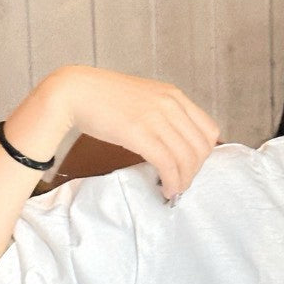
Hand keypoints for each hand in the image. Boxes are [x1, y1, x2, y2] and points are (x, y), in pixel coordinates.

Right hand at [6, 66, 221, 200]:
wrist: (74, 92)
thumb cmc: (104, 99)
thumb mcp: (144, 99)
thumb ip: (164, 115)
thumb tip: (176, 143)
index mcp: (174, 95)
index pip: (209, 130)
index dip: (204, 154)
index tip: (191, 166)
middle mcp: (171, 104)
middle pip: (201, 148)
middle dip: (195, 172)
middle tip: (182, 184)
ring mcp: (156, 118)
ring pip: (187, 159)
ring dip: (183, 181)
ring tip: (173, 191)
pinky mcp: (140, 133)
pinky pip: (168, 164)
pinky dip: (172, 182)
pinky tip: (165, 190)